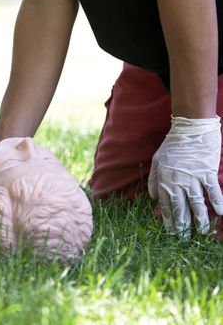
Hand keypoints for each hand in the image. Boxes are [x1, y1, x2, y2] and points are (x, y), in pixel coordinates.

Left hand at [148, 116, 222, 237]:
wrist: (190, 129)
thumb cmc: (172, 145)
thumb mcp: (156, 160)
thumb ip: (153, 179)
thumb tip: (152, 197)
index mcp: (164, 179)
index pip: (166, 205)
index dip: (168, 219)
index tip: (171, 231)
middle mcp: (177, 182)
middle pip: (180, 208)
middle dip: (182, 225)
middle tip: (184, 238)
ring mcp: (193, 178)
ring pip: (197, 204)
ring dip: (200, 220)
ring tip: (202, 232)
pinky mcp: (207, 173)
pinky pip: (213, 191)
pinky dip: (218, 203)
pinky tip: (221, 213)